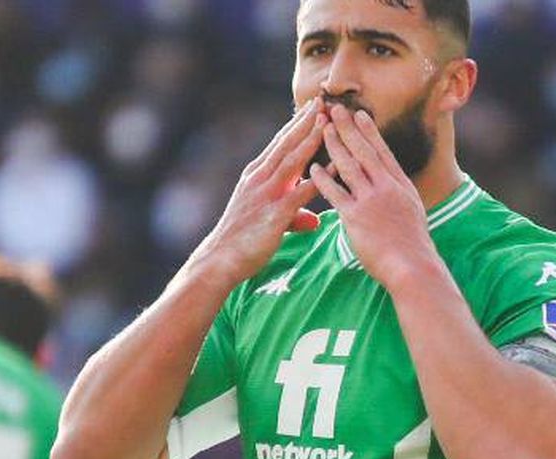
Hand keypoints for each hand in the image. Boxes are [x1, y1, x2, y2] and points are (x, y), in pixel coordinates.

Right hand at [197, 99, 325, 280]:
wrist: (219, 260)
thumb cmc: (239, 242)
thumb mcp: (264, 220)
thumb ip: (291, 215)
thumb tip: (312, 219)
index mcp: (254, 177)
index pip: (278, 144)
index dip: (296, 125)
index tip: (311, 108)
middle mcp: (259, 179)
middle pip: (286, 144)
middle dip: (305, 121)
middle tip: (323, 100)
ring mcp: (266, 194)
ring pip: (293, 159)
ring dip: (312, 138)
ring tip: (328, 119)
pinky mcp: (275, 213)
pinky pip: (302, 191)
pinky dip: (320, 178)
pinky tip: (336, 167)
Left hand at [306, 104, 435, 286]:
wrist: (412, 265)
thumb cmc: (411, 245)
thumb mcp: (410, 212)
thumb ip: (397, 197)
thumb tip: (389, 190)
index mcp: (400, 185)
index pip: (383, 152)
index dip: (369, 132)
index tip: (360, 115)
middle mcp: (387, 187)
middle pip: (365, 151)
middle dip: (349, 128)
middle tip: (336, 109)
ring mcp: (371, 200)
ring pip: (350, 166)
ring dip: (335, 145)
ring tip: (322, 129)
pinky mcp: (356, 217)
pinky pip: (336, 193)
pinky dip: (323, 179)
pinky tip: (312, 168)